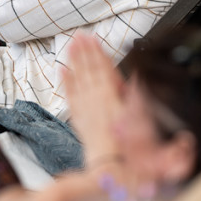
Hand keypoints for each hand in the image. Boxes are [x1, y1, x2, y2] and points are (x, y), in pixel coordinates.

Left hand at [62, 34, 123, 166]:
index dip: (97, 51)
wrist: (111, 165)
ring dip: (74, 61)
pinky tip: (62, 71)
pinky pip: (70, 96)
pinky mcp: (79, 118)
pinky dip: (66, 82)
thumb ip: (134, 94)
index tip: (92, 37)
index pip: (102, 67)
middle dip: (84, 51)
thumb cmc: (127, 142)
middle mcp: (95, 98)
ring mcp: (85, 107)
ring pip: (78, 78)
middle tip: (78, 35)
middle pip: (88, 69)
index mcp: (110, 95)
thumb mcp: (137, 115)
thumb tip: (134, 77)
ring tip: (70, 46)